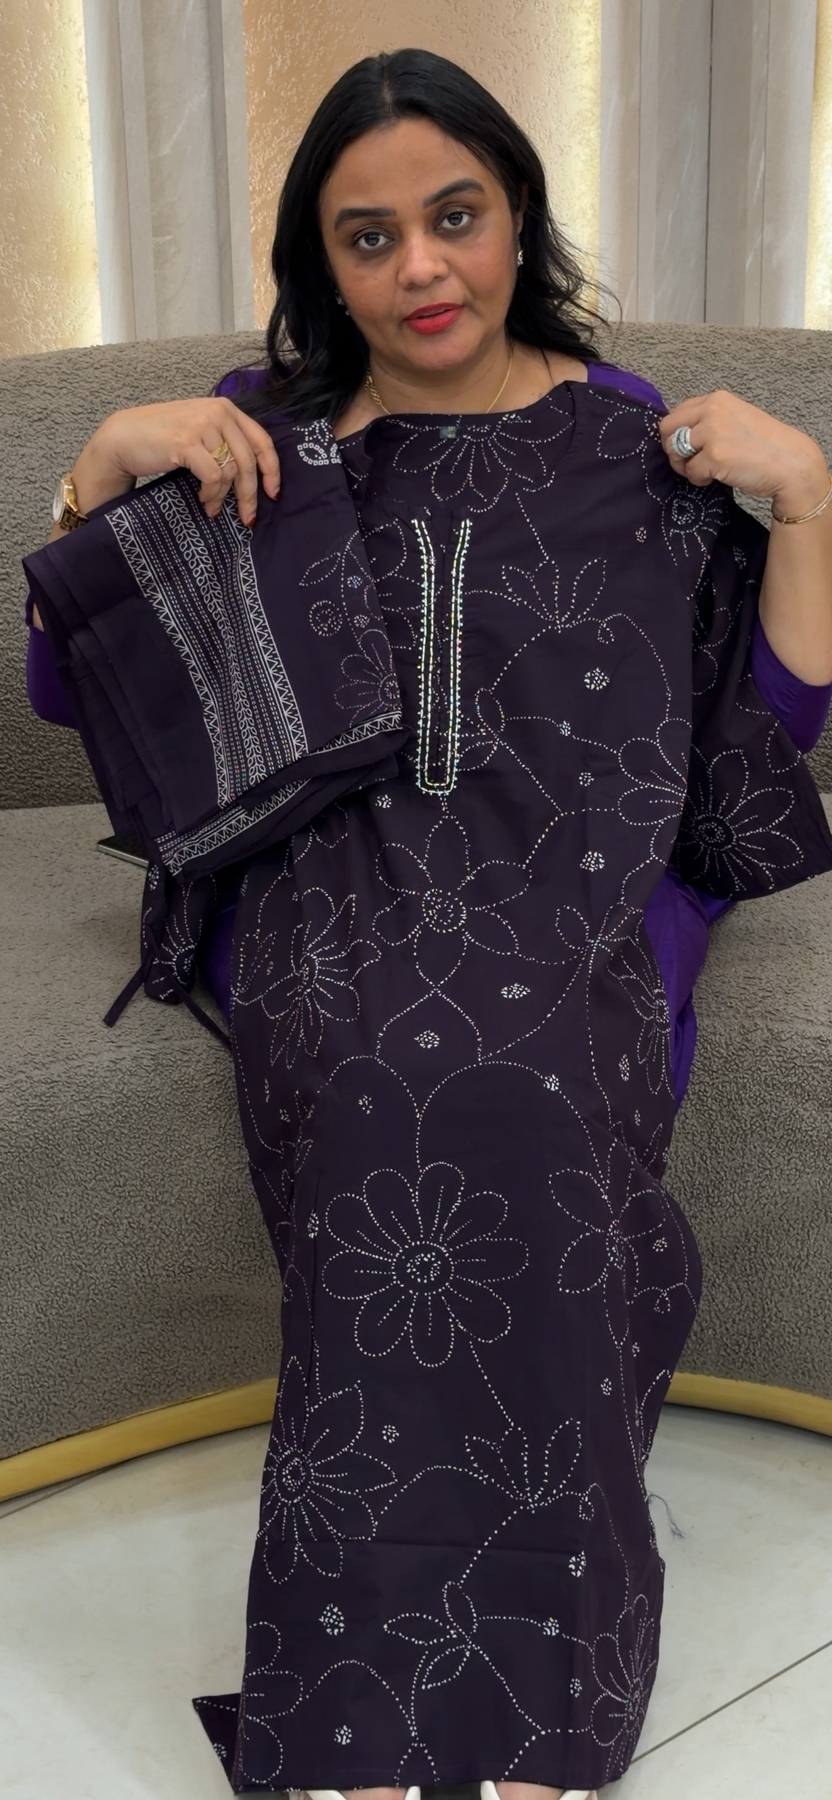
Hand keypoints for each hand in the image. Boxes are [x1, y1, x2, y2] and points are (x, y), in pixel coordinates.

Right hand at [93, 396, 281, 525]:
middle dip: (250, 494)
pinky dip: (211, 494)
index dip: (272, 470)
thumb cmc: (161, 439)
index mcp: (225, 408)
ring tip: (211, 507)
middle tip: (247, 517)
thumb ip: (224, 443)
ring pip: (231, 471)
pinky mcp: (187, 442)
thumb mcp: (199, 433)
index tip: (273, 494)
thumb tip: (251, 477)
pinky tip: (203, 501)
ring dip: (223, 496)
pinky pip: (214, 477)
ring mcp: (202, 425)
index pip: (262, 440)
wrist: (122, 438)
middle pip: (249, 461)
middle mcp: (217, 412)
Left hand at [659, 387, 828, 514]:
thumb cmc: (766, 445)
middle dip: (673, 449)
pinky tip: (715, 478)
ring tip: (704, 470)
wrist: (790, 463)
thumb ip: (711, 419)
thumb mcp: (736, 418)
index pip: (678, 413)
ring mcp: (712, 432)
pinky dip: (699, 480)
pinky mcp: (714, 456)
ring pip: (675, 451)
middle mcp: (712, 411)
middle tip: (688, 462)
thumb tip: (680, 433)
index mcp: (717, 399)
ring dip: (684, 466)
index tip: (688, 447)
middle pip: (667, 429)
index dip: (677, 434)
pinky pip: (690, 472)